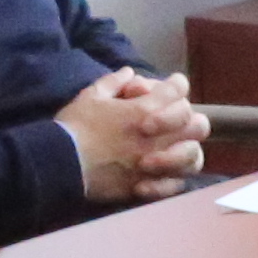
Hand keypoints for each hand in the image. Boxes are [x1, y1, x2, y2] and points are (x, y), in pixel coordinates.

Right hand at [58, 70, 209, 203]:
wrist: (60, 164)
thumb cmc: (75, 126)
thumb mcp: (91, 96)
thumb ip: (113, 82)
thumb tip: (129, 72)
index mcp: (144, 110)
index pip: (178, 89)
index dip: (177, 84)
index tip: (172, 85)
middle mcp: (156, 136)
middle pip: (197, 123)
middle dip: (188, 118)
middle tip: (176, 119)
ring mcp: (155, 163)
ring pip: (193, 155)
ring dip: (187, 149)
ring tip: (174, 147)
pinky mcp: (147, 185)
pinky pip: (176, 183)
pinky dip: (174, 177)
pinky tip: (163, 172)